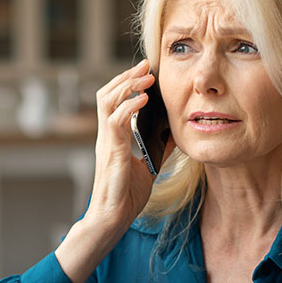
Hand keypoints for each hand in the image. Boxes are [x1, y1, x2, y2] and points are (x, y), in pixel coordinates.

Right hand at [83, 59, 175, 232]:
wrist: (113, 217)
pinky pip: (115, 121)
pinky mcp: (112, 151)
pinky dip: (129, 106)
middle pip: (107, 94)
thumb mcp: (149, 166)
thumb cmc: (126, 195)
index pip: (114, 101)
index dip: (127, 83)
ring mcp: (107, 142)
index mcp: (113, 137)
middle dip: (126, 76)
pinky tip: (143, 100)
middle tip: (146, 64)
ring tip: (145, 76)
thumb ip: (158, 148)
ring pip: (107, 101)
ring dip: (127, 85)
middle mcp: (106, 136)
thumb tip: (175, 133)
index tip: (146, 71)